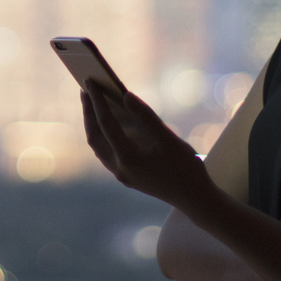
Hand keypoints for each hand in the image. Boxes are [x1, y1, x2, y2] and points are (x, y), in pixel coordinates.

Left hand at [81, 83, 208, 208]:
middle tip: (85, 88)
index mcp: (128, 158)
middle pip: (94, 136)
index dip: (97, 101)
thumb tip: (125, 95)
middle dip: (88, 111)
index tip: (89, 82)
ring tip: (92, 101)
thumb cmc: (186, 167)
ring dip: (93, 124)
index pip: (105, 124)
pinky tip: (107, 122)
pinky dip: (103, 135)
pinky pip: (106, 153)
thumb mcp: (169, 138)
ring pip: (98, 146)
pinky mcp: (126, 177)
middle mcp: (119, 168)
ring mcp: (121, 175)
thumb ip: (146, 116)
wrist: (195, 199)